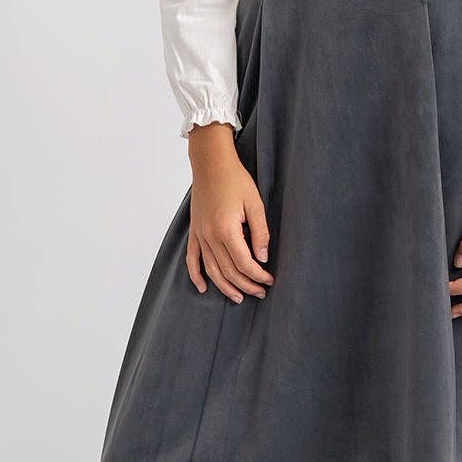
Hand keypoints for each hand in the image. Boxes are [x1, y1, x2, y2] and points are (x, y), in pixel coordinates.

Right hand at [185, 124, 274, 303]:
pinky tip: (203, 288)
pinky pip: (192, 259)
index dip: (258, 276)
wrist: (211, 164)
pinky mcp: (194, 232)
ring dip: (225, 286)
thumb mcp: (255, 204)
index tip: (270, 280)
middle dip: (246, 285)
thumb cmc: (235, 180)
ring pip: (211, 270)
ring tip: (239, 297)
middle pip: (228, 271)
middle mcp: (210, 236)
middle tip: (260, 292)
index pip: (244, 263)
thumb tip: (262, 258)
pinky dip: (196, 275)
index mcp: (227, 230)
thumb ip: (260, 233)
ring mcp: (200, 235)